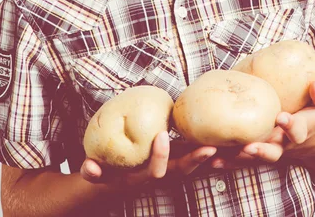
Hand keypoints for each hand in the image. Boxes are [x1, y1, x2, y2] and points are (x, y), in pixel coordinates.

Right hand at [80, 132, 216, 189]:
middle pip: (182, 171)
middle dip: (196, 161)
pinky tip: (223, 138)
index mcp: (142, 178)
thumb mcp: (95, 173)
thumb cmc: (105, 172)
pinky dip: (211, 151)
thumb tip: (90, 167)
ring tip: (224, 144)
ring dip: (209, 157)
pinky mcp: (177, 158)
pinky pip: (196, 156)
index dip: (159, 156)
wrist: (115, 180)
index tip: (161, 135)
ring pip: (194, 165)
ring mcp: (170, 168)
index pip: (155, 172)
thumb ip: (92, 171)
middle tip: (210, 148)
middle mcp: (159, 176)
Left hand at [210, 80, 314, 169]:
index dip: (290, 126)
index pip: (297, 131)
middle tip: (249, 147)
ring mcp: (271, 151)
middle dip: (261, 151)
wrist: (314, 139)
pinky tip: (212, 160)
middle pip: (273, 153)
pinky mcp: (258, 154)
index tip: (282, 117)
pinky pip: (242, 161)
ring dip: (239, 159)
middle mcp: (284, 145)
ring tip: (221, 156)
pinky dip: (228, 162)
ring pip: (255, 160)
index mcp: (300, 132)